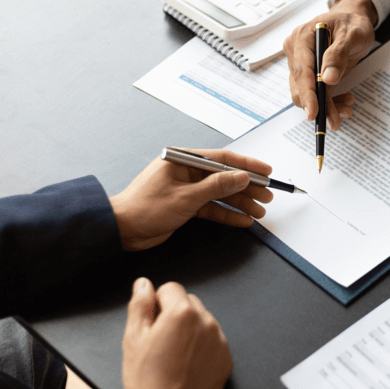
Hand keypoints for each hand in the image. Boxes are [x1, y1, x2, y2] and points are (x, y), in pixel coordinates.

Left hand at [109, 149, 273, 249]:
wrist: (122, 230)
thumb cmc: (145, 208)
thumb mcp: (186, 197)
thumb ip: (217, 186)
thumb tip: (242, 176)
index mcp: (183, 160)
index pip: (222, 159)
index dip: (247, 164)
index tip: (266, 171)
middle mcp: (187, 172)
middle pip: (225, 177)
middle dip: (248, 187)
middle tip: (267, 196)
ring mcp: (188, 189)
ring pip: (221, 194)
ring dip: (241, 203)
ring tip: (260, 211)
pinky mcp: (187, 206)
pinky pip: (212, 208)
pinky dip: (228, 214)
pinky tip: (243, 220)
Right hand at [123, 278, 232, 388]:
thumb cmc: (147, 380)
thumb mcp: (133, 337)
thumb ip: (140, 304)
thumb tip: (143, 284)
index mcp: (182, 313)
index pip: (171, 288)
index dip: (158, 302)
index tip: (154, 319)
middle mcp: (206, 323)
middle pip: (189, 303)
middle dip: (175, 314)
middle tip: (161, 339)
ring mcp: (219, 341)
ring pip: (203, 322)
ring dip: (191, 330)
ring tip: (174, 355)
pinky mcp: (226, 359)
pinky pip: (215, 342)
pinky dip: (203, 348)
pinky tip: (187, 364)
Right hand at [284, 0, 377, 130]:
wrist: (352, 21)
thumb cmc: (351, 23)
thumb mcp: (352, 34)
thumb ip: (338, 54)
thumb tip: (328, 78)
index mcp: (302, 38)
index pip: (302, 71)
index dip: (308, 93)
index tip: (314, 112)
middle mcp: (296, 52)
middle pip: (301, 87)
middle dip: (319, 106)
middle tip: (336, 121)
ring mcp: (301, 65)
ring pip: (307, 95)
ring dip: (326, 107)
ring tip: (347, 109)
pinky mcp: (309, 75)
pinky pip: (316, 95)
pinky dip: (329, 103)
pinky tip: (345, 102)